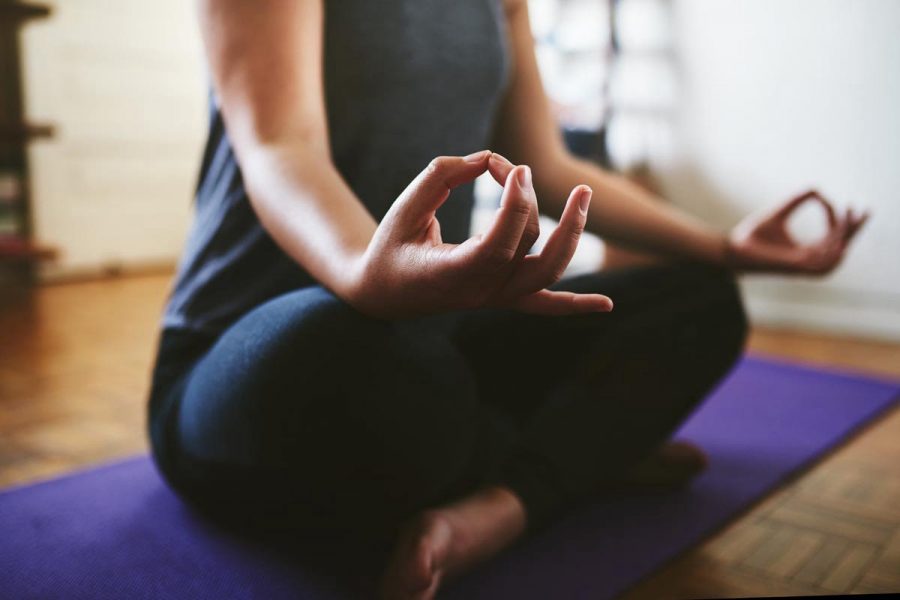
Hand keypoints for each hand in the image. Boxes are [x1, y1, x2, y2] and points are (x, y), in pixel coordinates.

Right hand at [345, 151, 613, 317]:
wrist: (384, 292)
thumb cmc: (392, 245)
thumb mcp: (405, 206)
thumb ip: (443, 176)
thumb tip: (487, 160)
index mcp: (451, 275)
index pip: (498, 246)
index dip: (513, 205)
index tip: (511, 168)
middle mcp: (479, 292)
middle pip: (528, 252)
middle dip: (533, 206)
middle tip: (524, 169)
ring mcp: (494, 298)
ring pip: (547, 273)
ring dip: (571, 235)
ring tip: (582, 194)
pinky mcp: (502, 297)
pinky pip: (544, 305)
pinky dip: (575, 305)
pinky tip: (607, 305)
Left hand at [726, 189, 867, 274]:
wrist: (733, 249)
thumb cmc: (752, 235)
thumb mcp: (780, 212)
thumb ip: (798, 200)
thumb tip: (817, 189)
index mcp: (807, 252)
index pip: (834, 239)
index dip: (842, 221)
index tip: (841, 204)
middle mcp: (809, 261)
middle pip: (841, 246)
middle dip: (854, 229)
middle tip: (864, 211)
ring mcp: (804, 266)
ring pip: (836, 253)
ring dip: (846, 235)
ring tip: (850, 217)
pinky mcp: (797, 267)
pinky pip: (823, 261)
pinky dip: (834, 249)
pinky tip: (840, 236)